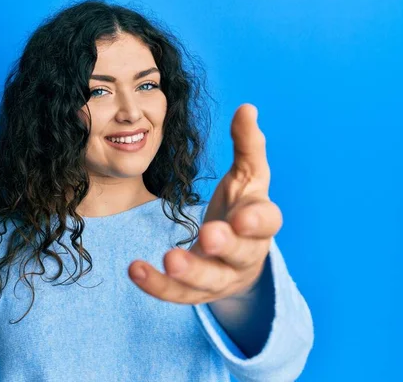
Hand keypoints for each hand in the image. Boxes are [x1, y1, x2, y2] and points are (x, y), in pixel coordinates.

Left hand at [128, 104, 282, 303]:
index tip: (242, 218)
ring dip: (188, 272)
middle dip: (224, 246)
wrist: (236, 254)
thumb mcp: (248, 176)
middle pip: (239, 254)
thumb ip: (247, 145)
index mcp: (260, 221)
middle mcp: (246, 253)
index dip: (257, 222)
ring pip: (208, 281)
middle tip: (208, 236)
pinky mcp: (198, 292)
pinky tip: (135, 269)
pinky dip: (156, 285)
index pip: (266, 222)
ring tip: (168, 259)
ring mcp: (222, 276)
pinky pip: (178, 294)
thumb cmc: (242, 207)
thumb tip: (247, 108)